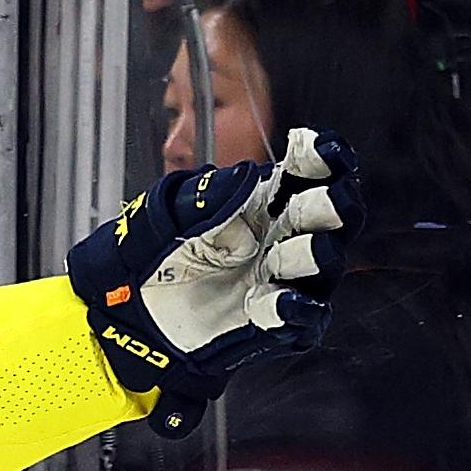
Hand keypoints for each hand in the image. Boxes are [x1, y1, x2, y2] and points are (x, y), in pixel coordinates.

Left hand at [67, 127, 353, 436]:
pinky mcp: (278, 322)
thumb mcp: (177, 212)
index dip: (323, 158)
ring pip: (324, 264)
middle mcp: (286, 236)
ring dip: (310, 256)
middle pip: (332, 215)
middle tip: (324, 201)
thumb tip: (249, 176)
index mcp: (268, 201)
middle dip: (332, 205)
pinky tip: (279, 300)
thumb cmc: (163, 252)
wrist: (138, 307)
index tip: (319, 148)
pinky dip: (296, 310)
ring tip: (281, 256)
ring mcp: (286, 279)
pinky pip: (306, 318)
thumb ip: (214, 193)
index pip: (310, 172)